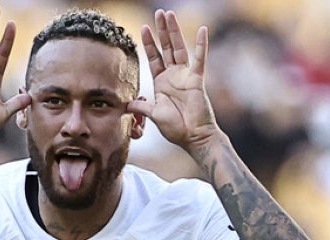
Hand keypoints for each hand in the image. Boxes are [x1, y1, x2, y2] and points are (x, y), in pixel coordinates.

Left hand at [127, 10, 221, 153]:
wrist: (193, 137)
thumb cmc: (175, 128)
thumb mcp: (153, 115)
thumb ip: (140, 107)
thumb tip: (126, 104)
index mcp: (162, 82)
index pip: (154, 57)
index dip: (149, 43)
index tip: (143, 28)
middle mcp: (173, 76)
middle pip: (167, 47)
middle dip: (162, 30)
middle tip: (159, 13)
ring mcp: (185, 76)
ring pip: (179, 48)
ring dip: (174, 31)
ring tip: (169, 14)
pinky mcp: (197, 79)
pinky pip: (199, 59)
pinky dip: (201, 44)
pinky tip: (202, 29)